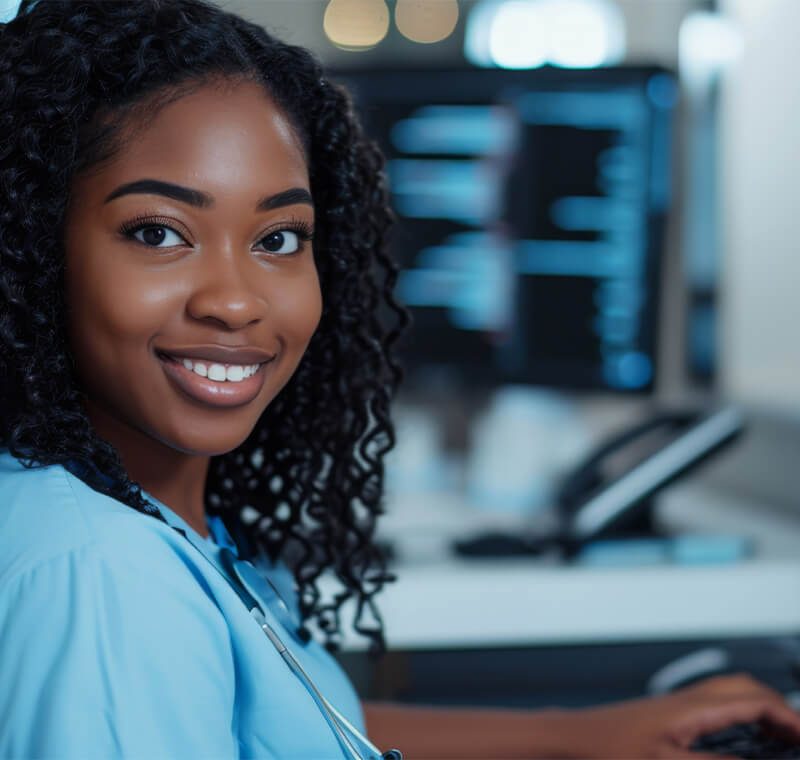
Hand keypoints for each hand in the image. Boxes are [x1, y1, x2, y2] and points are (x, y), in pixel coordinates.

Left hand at [561, 674, 799, 758]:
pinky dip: (736, 715)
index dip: (789, 718)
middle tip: (798, 738)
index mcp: (691, 708)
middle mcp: (685, 699)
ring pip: (728, 694)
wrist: (571, 740)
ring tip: (780, 739)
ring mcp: (675, 704)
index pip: (755, 701)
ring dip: (758, 709)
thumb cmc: (607, 750)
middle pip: (745, 688)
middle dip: (779, 708)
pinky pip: (712, 705)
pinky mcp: (665, 714)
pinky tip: (738, 741)